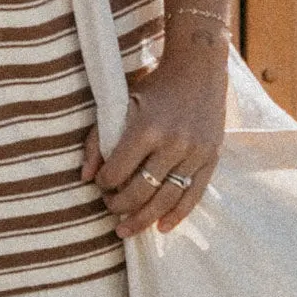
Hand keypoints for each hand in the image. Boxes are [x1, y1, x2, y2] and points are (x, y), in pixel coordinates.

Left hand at [81, 29, 228, 238]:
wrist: (198, 68)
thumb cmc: (154, 85)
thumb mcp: (121, 104)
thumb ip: (98, 139)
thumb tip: (85, 177)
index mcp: (146, 129)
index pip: (118, 172)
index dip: (104, 184)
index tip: (100, 185)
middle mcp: (173, 143)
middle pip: (142, 191)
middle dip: (120, 205)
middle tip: (110, 208)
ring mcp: (195, 152)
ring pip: (167, 199)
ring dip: (144, 219)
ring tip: (126, 228)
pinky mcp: (211, 157)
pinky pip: (194, 195)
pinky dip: (178, 214)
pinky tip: (162, 228)